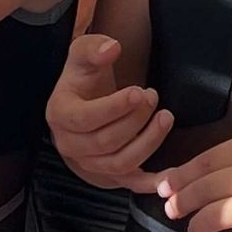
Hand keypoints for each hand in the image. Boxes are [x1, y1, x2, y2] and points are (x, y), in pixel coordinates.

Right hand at [46, 34, 171, 187]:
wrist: (85, 100)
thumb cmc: (84, 77)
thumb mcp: (84, 53)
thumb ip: (94, 47)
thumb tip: (110, 49)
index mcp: (59, 114)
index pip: (85, 119)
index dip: (114, 108)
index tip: (139, 91)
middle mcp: (69, 145)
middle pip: (105, 142)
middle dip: (135, 120)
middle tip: (152, 96)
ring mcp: (89, 164)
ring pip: (120, 163)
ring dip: (148, 141)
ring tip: (165, 116)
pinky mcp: (109, 175)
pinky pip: (131, 184)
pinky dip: (151, 183)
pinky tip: (171, 174)